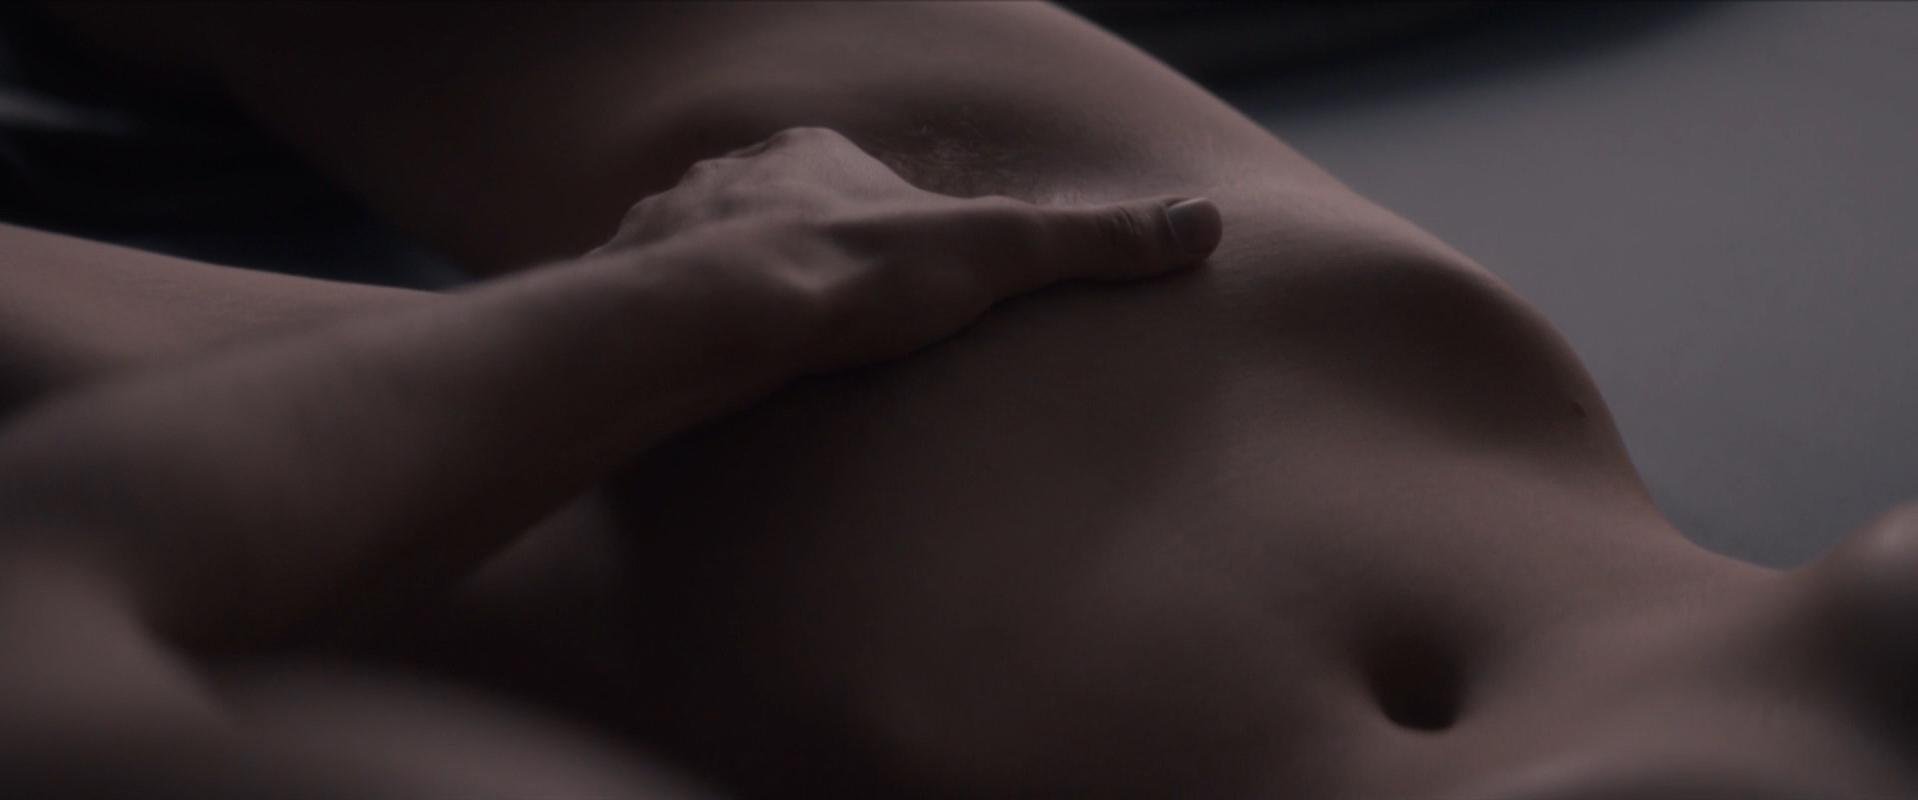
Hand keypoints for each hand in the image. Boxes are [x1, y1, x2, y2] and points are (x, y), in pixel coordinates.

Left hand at [590, 126, 1221, 372]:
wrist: (701, 323)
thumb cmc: (842, 280)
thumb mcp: (993, 255)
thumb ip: (1091, 242)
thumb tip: (1203, 223)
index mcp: (814, 155)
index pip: (861, 184)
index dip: (886, 233)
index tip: (900, 283)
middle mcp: (733, 177)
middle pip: (779, 217)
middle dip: (803, 260)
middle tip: (830, 324)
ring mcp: (670, 229)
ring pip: (710, 256)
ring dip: (735, 295)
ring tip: (763, 356)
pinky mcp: (628, 288)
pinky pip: (658, 303)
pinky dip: (679, 333)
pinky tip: (699, 375)